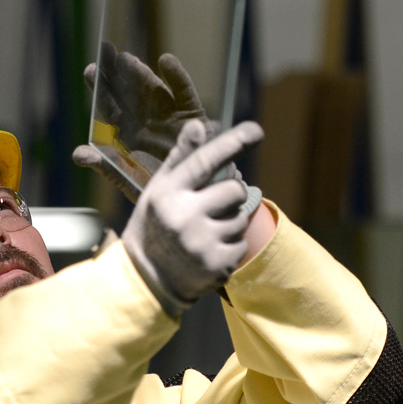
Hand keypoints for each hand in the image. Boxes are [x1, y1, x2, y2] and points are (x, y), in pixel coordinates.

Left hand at [72, 45, 234, 202]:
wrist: (197, 198)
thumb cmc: (160, 190)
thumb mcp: (129, 179)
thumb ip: (106, 166)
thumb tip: (78, 154)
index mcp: (126, 133)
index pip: (109, 106)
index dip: (100, 87)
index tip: (91, 70)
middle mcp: (146, 119)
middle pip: (128, 91)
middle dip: (117, 72)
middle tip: (106, 51)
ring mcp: (169, 115)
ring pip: (153, 88)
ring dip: (141, 73)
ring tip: (128, 60)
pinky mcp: (193, 117)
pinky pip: (185, 93)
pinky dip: (177, 77)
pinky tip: (166, 61)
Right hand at [122, 119, 264, 313]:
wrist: (146, 279)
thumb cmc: (155, 224)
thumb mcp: (159, 189)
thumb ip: (181, 158)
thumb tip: (200, 125)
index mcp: (168, 193)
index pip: (205, 161)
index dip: (232, 143)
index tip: (256, 130)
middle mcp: (184, 217)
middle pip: (234, 190)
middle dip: (231, 193)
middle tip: (213, 203)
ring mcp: (201, 243)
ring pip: (240, 218)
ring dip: (230, 221)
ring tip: (206, 230)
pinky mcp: (216, 265)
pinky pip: (241, 244)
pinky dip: (231, 245)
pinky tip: (209, 249)